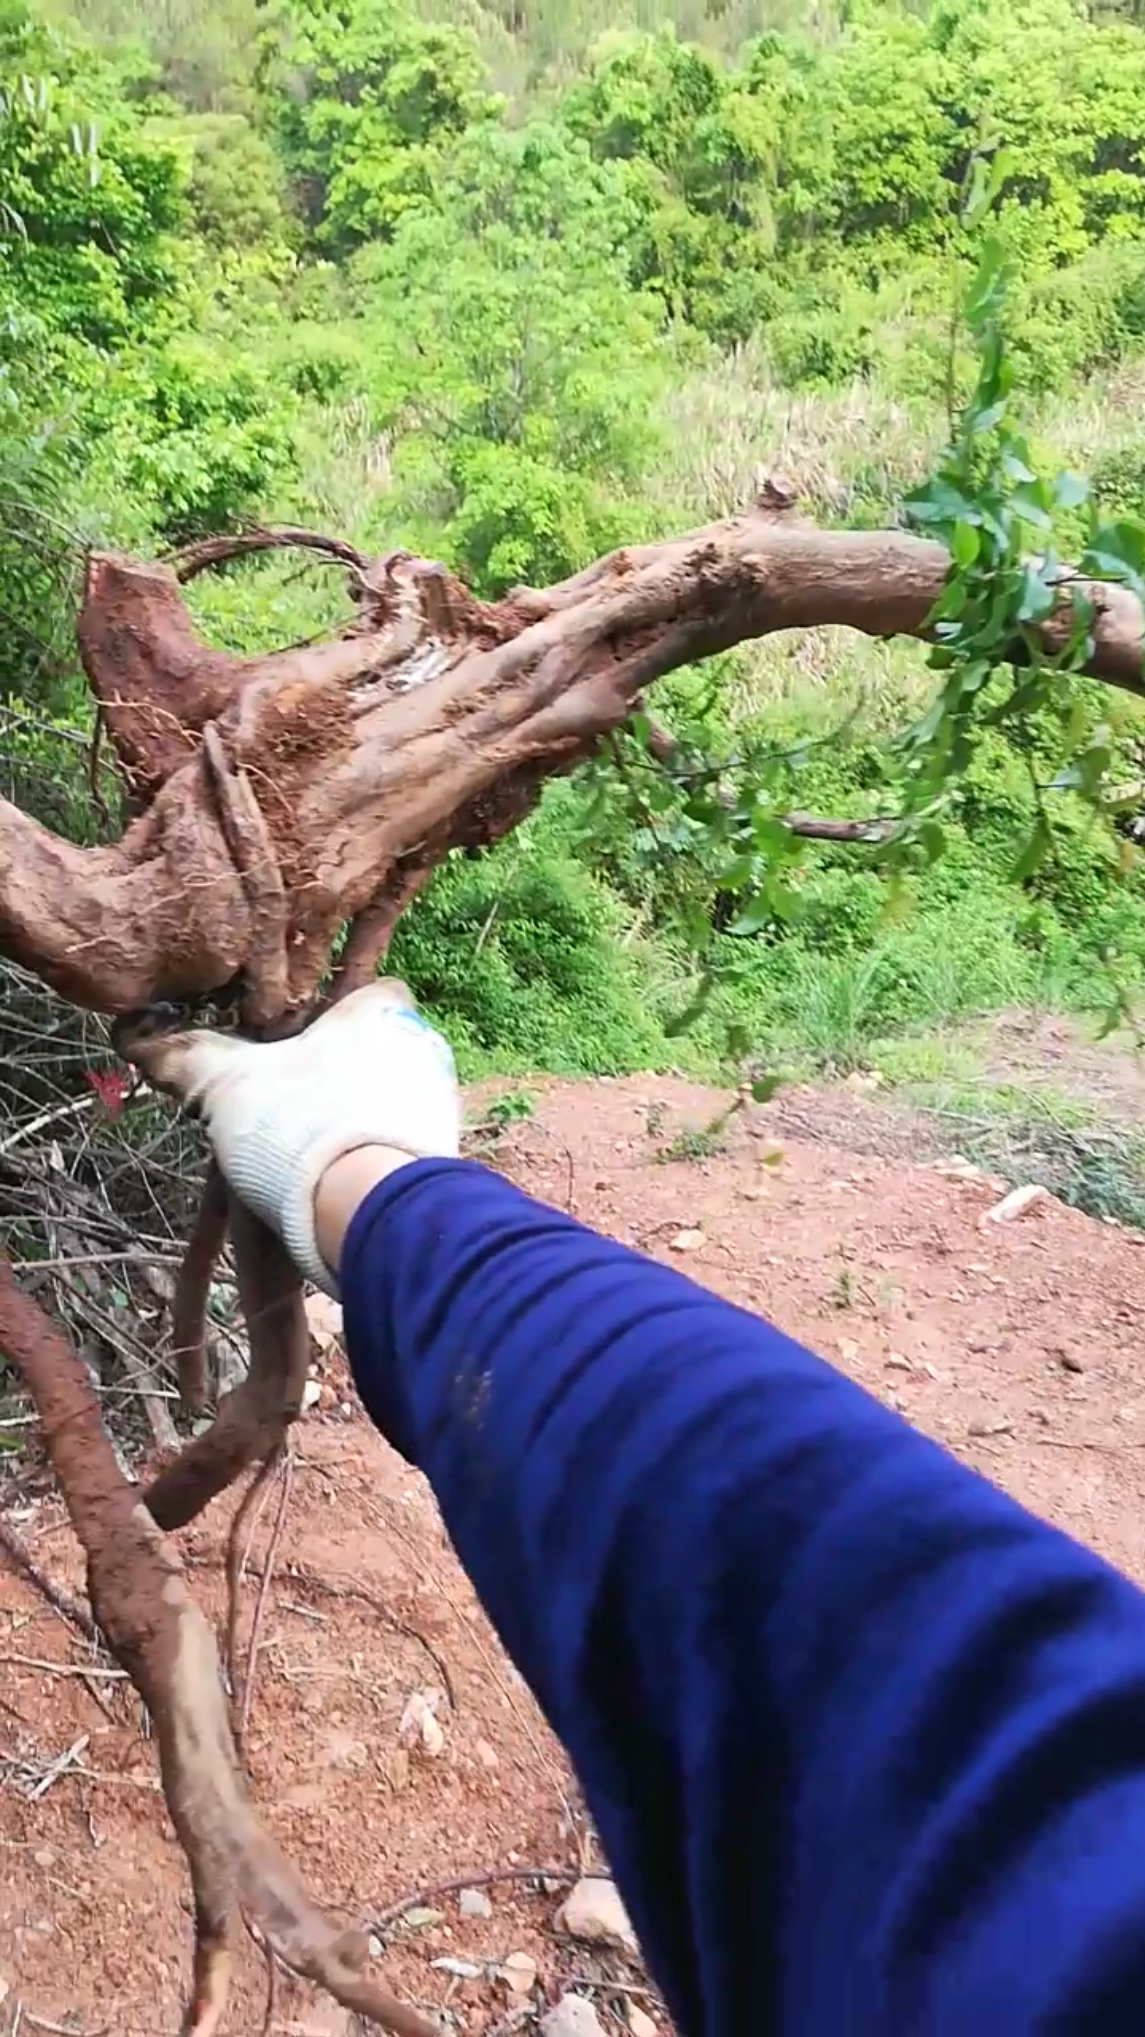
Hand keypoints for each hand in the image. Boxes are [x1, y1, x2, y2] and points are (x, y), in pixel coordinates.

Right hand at [126, 980, 459, 1294]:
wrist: (366, 1207)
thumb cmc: (298, 1123)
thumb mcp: (226, 1083)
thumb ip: (186, 1057)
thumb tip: (135, 1038)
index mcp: (379, 1009)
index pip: (363, 991)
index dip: (326, 1015)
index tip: (290, 1043)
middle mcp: (421, 1043)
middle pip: (373, 1047)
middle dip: (336, 1071)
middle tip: (287, 1103)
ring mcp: (438, 1100)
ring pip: (388, 1095)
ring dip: (354, 1115)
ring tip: (305, 1148)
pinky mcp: (442, 1151)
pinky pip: (400, 1141)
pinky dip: (372, 1153)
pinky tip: (336, 1177)